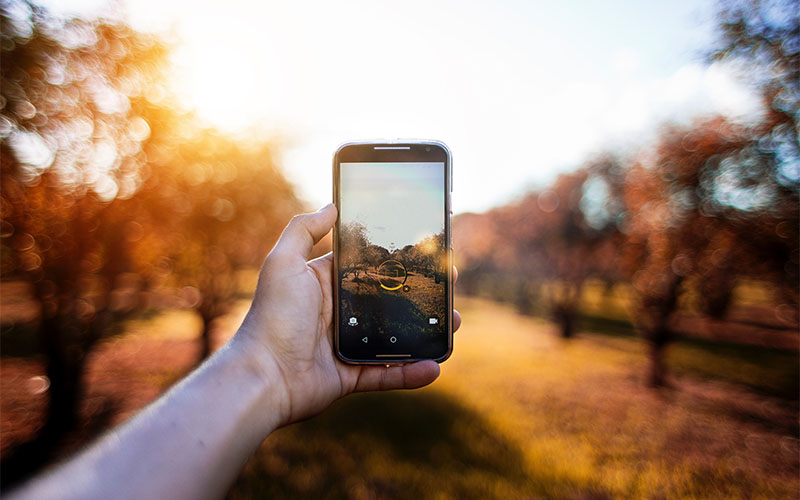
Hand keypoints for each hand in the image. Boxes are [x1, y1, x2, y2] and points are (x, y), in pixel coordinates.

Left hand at [237, 204, 461, 424]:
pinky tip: (435, 367)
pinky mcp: (351, 376)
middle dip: (420, 291)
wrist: (262, 375)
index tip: (426, 249)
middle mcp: (339, 313)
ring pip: (396, 336)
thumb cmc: (272, 316)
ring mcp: (347, 346)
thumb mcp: (283, 263)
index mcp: (326, 285)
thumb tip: (331, 204)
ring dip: (426, 331)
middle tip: (449, 282)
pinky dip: (412, 373)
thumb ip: (304, 230)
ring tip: (453, 321)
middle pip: (389, 299)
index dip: (397, 257)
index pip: (369, 266)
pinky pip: (388, 374)